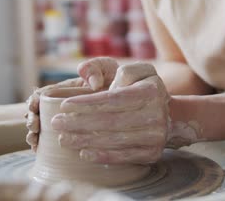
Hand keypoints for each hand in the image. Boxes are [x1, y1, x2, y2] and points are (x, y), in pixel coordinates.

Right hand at [25, 57, 118, 150]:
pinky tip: (39, 150)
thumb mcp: (105, 68)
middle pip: (37, 113)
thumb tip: (93, 83)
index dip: (33, 101)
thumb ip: (95, 69)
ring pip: (42, 129)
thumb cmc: (113, 78)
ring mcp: (65, 121)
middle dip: (31, 120)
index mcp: (63, 89)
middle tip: (34, 127)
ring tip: (34, 140)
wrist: (128, 94)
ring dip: (34, 135)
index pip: (41, 95)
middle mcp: (60, 106)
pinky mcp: (72, 135)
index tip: (33, 107)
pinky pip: (52, 142)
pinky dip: (42, 145)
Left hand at [52, 63, 199, 164]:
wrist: (168, 113)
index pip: (112, 99)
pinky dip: (102, 156)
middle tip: (56, 123)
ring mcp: (155, 137)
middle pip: (110, 121)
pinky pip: (124, 157)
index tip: (64, 105)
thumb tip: (96, 83)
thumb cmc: (142, 88)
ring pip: (114, 140)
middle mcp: (155, 115)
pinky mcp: (152, 153)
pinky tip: (83, 153)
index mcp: (150, 91)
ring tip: (63, 138)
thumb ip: (113, 67)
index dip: (86, 103)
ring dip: (85, 140)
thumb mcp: (135, 70)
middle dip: (79, 123)